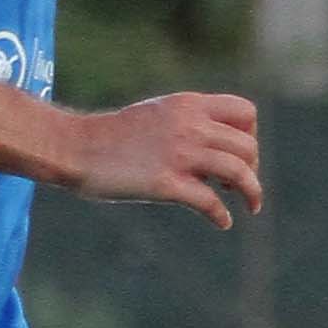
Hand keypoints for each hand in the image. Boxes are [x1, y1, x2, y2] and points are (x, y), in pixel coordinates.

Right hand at [63, 92, 263, 225]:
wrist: (74, 147)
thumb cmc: (113, 136)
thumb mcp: (158, 114)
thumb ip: (189, 122)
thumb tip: (216, 146)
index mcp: (188, 105)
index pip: (245, 112)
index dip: (250, 135)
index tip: (238, 154)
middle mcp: (189, 126)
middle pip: (248, 146)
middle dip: (252, 168)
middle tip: (237, 185)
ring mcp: (179, 154)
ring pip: (239, 172)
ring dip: (252, 192)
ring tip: (251, 206)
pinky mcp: (165, 183)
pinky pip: (210, 202)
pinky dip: (222, 215)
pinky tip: (222, 222)